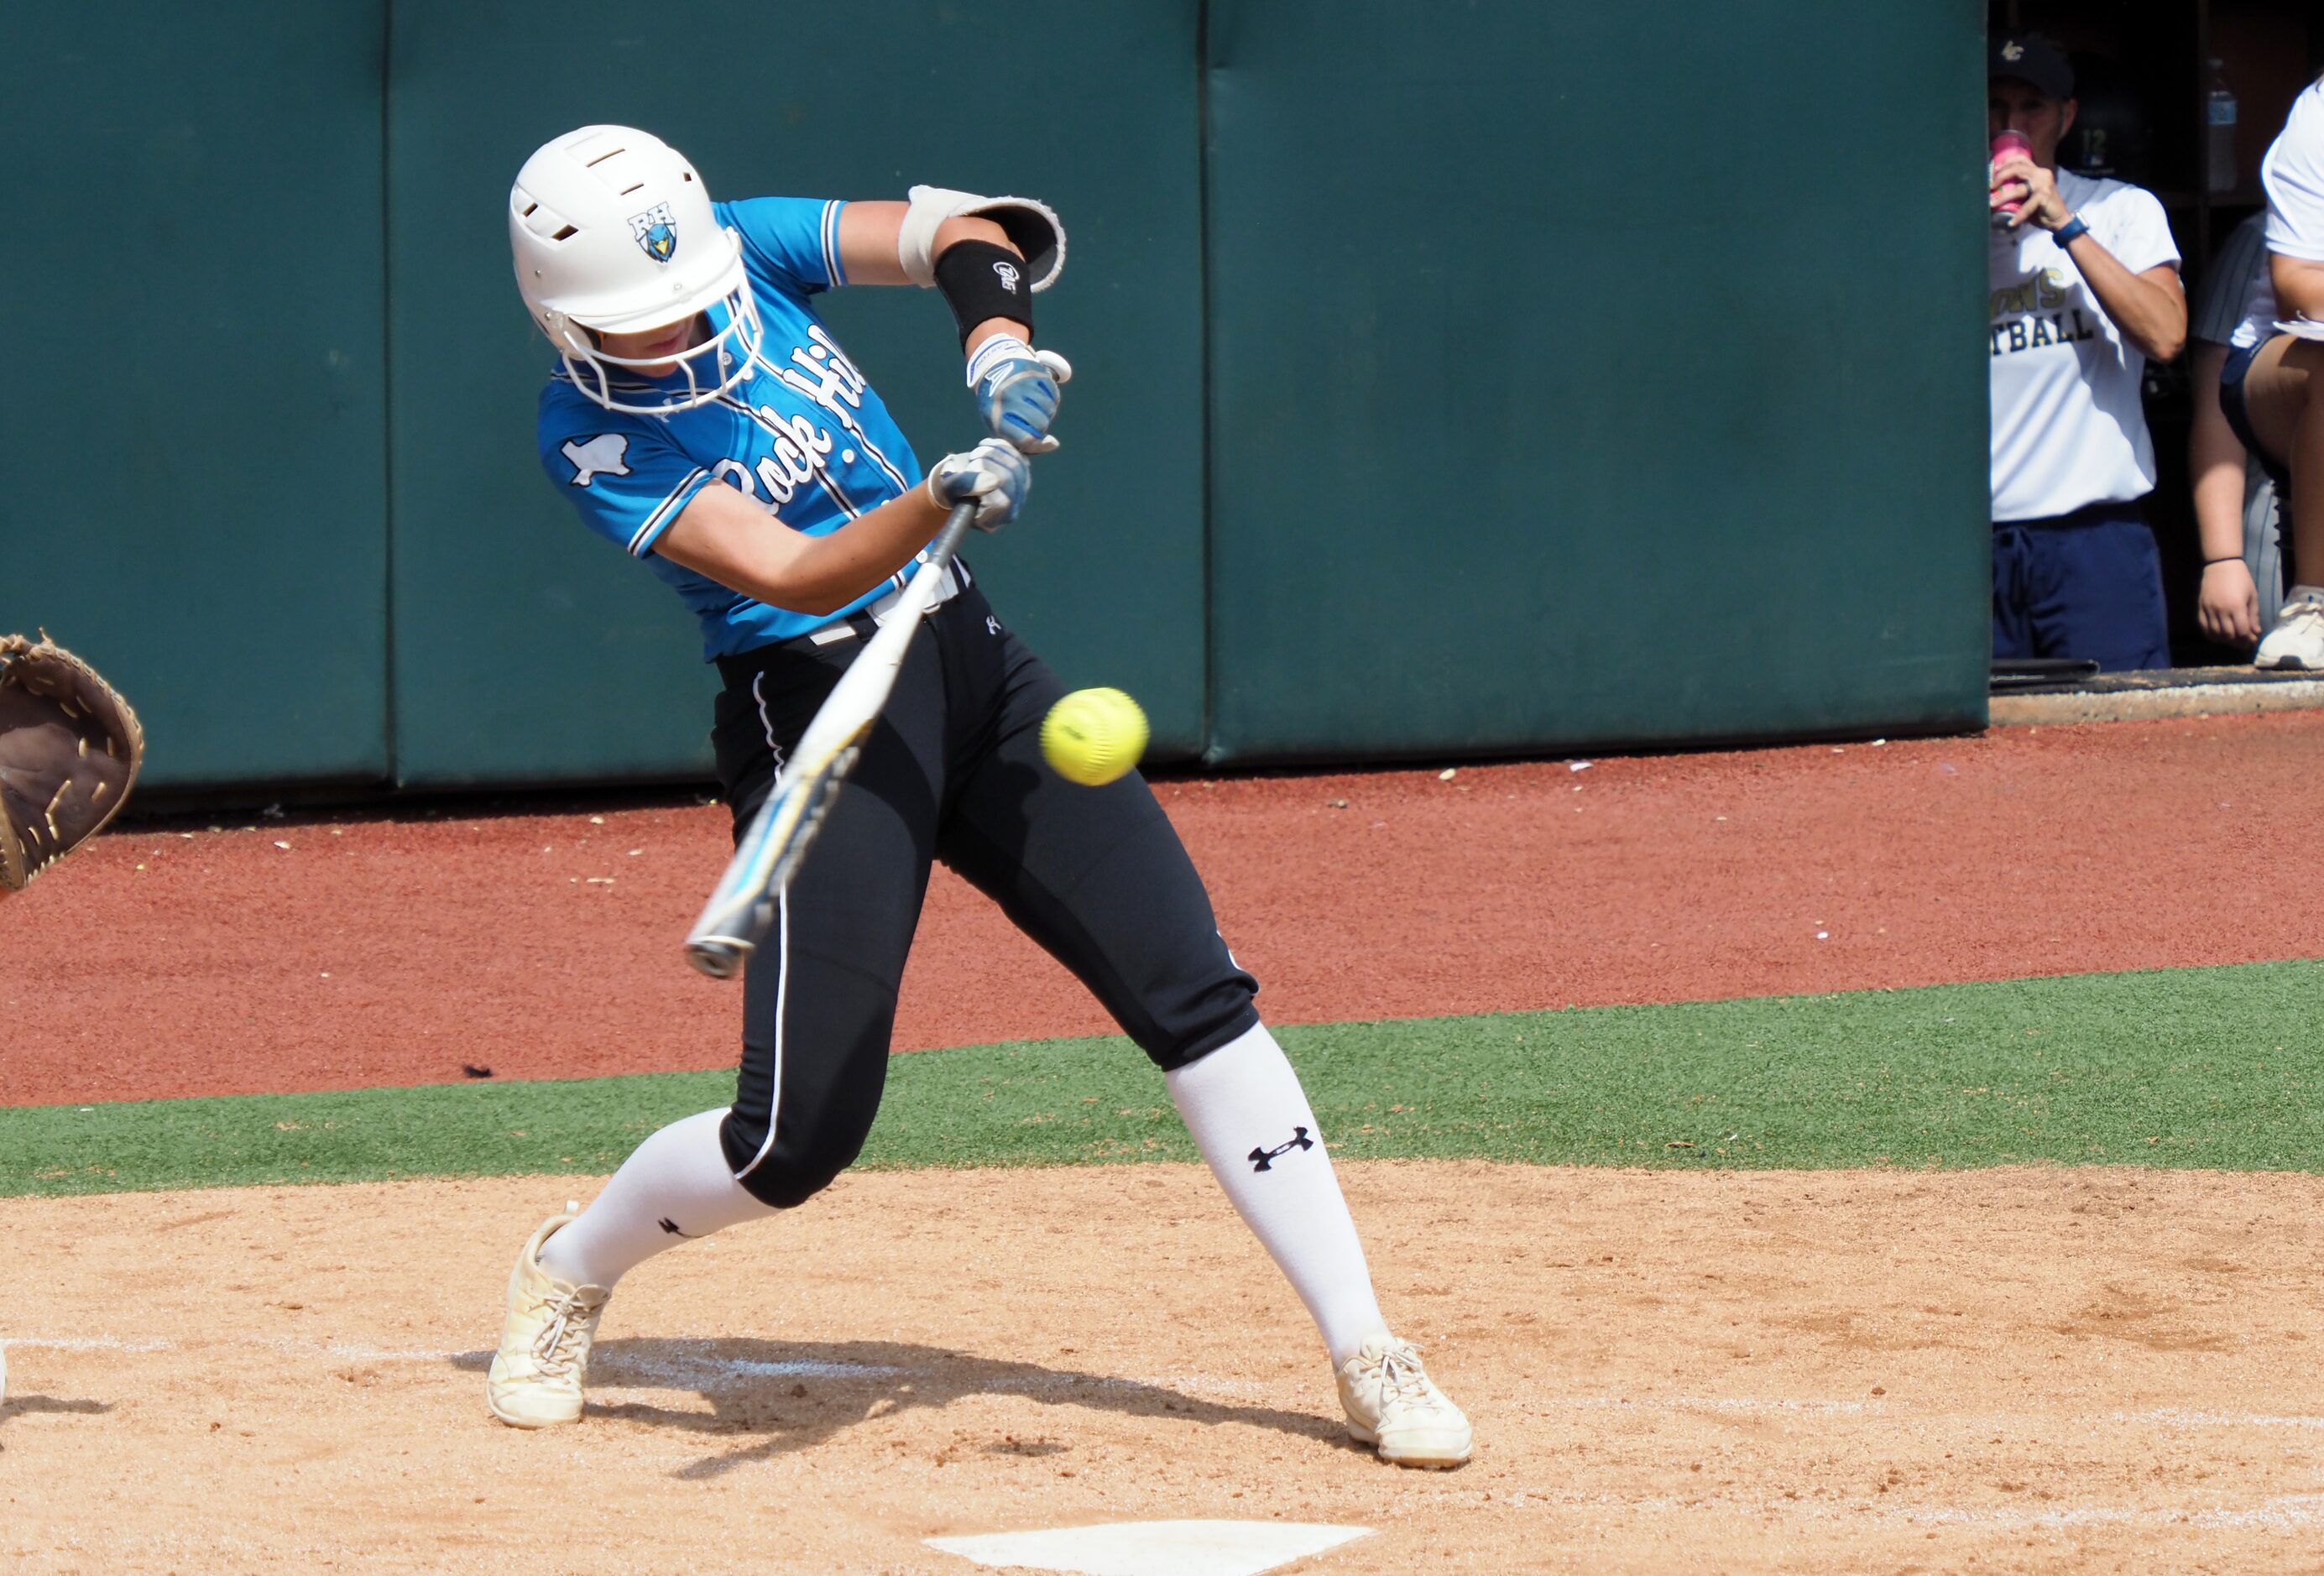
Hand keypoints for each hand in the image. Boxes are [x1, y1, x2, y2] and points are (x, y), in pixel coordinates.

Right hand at [926, 438, 1031, 532]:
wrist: (958, 479)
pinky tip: (986, 447)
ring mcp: (1020, 491)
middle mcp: (1011, 510)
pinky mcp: (1023, 473)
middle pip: (1010, 479)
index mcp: (991, 521)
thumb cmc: (952, 489)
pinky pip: (1017, 454)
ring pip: (1016, 465)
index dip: (985, 481)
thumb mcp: (949, 488)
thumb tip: (993, 481)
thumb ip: (966, 485)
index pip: (1000, 502)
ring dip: (993, 453)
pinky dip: (1000, 446)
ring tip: (975, 455)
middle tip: (971, 460)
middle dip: (988, 463)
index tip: (970, 469)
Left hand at [967, 334, 1072, 453]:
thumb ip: (1026, 444)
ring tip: (1035, 408)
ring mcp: (1023, 383)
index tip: (1029, 437)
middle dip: (1040, 426)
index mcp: (997, 416)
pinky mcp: (1035, 373)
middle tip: (1031, 421)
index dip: (1033, 442)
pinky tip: (1040, 397)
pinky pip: (1053, 395)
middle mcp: (1009, 398)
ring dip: (1046, 412)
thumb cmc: (999, 407)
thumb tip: (1053, 444)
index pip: (1027, 439)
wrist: (993, 369)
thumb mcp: (1002, 428)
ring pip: (1049, 409)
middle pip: (1041, 424)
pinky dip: (1051, 399)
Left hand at [1989, 153, 2071, 230]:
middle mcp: (2041, 174)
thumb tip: (1995, 193)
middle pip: (2017, 168)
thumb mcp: (2028, 195)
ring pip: (2018, 188)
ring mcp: (2043, 184)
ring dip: (2003, 197)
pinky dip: (2018, 215)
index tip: (1994, 169)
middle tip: (1990, 186)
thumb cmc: (2040, 207)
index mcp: (2037, 171)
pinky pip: (2027, 206)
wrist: (2058, 219)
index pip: (2021, 159)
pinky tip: (2011, 222)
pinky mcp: (2044, 196)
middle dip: (2001, 176)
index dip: (2007, 161)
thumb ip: (2017, 190)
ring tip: (1991, 204)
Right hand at [2197, 559, 2262, 647]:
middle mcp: (2221, 611)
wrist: (2221, 565)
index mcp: (2236, 606)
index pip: (2241, 631)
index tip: (2252, 640)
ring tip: (2232, 639)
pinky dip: (2210, 635)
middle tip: (2244, 642)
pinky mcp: (2200, 608)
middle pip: (2228, 635)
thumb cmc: (2241, 579)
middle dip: (2237, 641)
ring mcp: (2208, 610)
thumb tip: (2255, 632)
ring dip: (2224, 639)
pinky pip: (2203, 627)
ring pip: (2215, 633)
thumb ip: (2253, 615)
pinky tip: (2218, 636)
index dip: (2247, 639)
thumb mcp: (2252, 596)